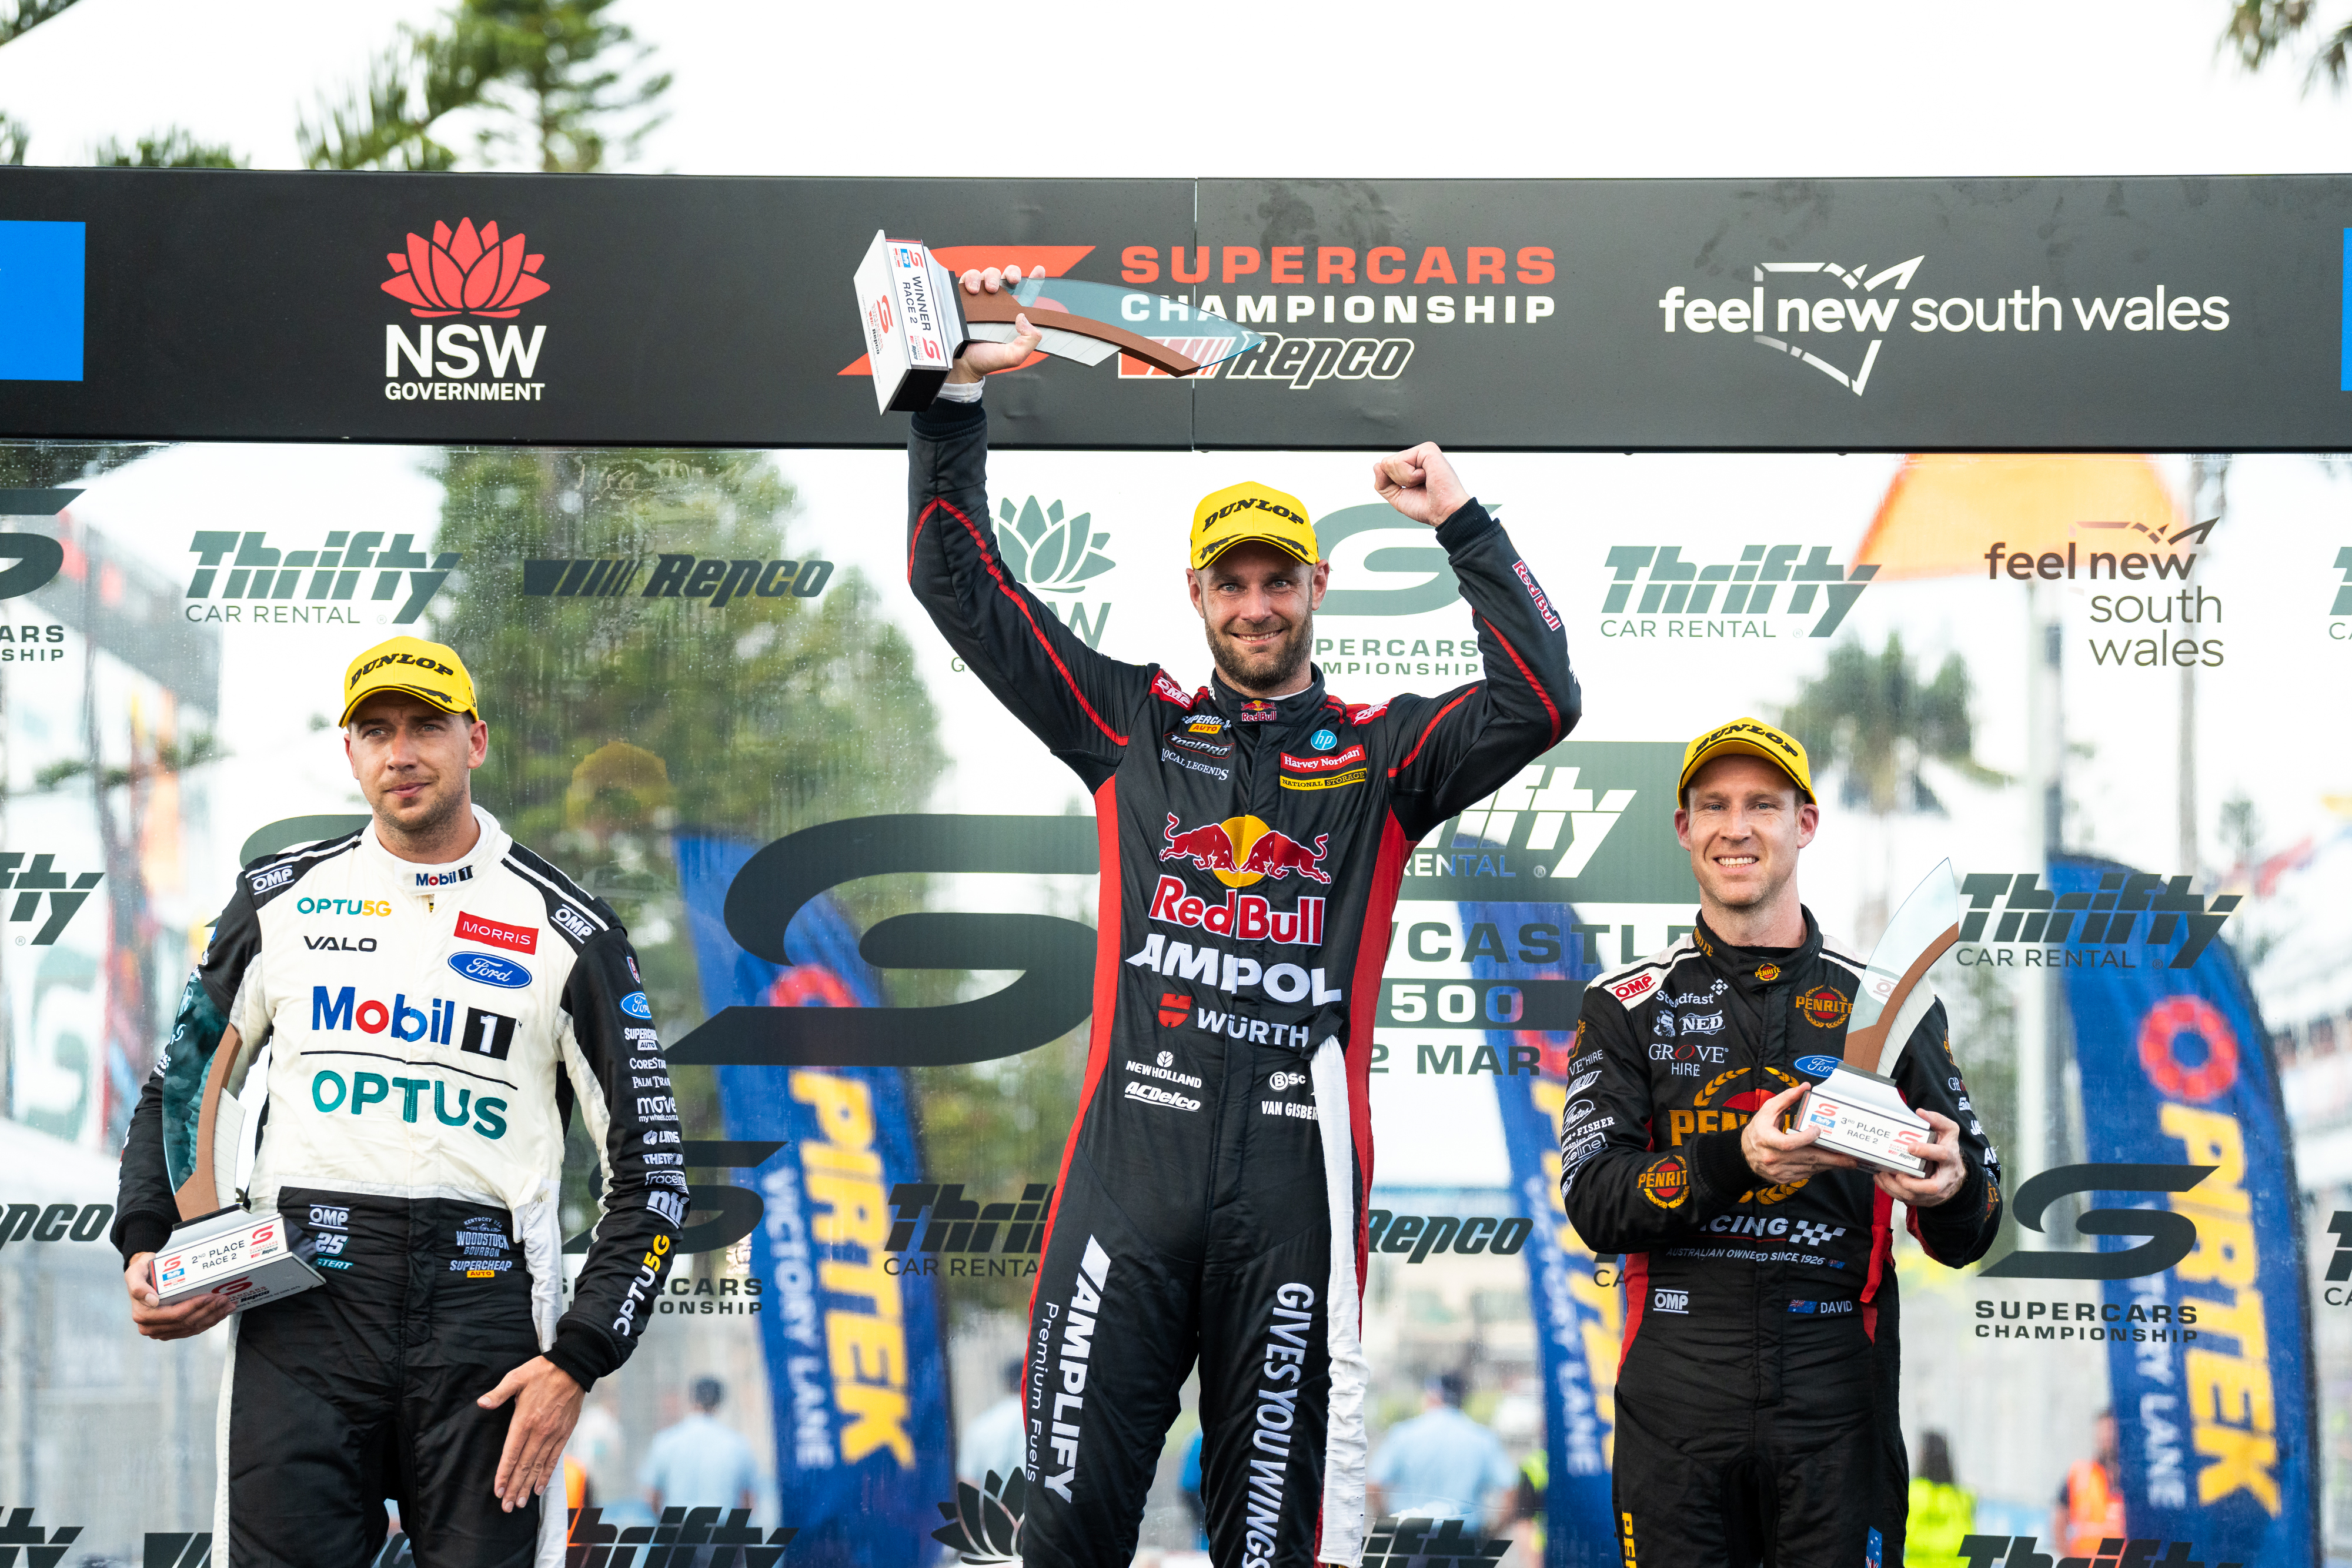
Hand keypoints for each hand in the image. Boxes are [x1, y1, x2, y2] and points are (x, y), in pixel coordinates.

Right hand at [125, 1251, 234, 1340]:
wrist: (142, 1276)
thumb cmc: (140, 1272)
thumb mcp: (135, 1273)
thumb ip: (138, 1286)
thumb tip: (153, 1301)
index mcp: (143, 1315)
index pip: (175, 1315)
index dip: (194, 1307)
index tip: (210, 1297)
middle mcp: (150, 1327)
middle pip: (186, 1323)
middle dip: (208, 1311)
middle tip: (224, 1299)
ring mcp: (160, 1331)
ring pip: (191, 1328)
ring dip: (211, 1318)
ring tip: (226, 1306)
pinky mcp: (170, 1331)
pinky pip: (191, 1330)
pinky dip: (207, 1322)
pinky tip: (219, 1314)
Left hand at [478, 1355, 583, 1511]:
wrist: (573, 1367)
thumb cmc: (542, 1371)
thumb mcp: (516, 1377)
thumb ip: (498, 1393)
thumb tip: (481, 1403)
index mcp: (524, 1420)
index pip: (511, 1453)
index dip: (504, 1474)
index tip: (498, 1491)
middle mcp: (539, 1431)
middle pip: (524, 1465)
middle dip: (514, 1487)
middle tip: (507, 1507)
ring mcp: (553, 1434)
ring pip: (538, 1466)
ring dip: (528, 1486)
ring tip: (520, 1503)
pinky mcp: (564, 1433)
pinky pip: (554, 1458)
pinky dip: (546, 1474)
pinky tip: (539, 1488)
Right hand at [948, 266, 1043, 382]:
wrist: (962, 365)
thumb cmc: (987, 360)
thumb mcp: (1014, 356)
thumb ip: (1029, 341)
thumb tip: (1024, 318)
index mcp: (1014, 314)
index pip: (1027, 293)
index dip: (1034, 279)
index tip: (1039, 271)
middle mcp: (998, 304)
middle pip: (1007, 277)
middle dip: (1012, 272)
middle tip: (1013, 280)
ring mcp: (981, 299)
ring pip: (988, 274)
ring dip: (991, 276)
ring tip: (989, 290)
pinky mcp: (964, 298)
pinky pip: (967, 278)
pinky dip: (971, 278)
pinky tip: (972, 290)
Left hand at [1371, 441, 1469, 526]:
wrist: (1443, 513)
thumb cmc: (1427, 506)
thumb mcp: (1397, 497)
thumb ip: (1383, 483)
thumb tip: (1377, 466)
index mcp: (1411, 466)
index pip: (1385, 467)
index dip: (1392, 483)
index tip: (1412, 490)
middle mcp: (1417, 457)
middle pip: (1386, 463)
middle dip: (1397, 480)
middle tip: (1418, 486)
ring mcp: (1422, 452)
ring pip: (1391, 462)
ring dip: (1405, 479)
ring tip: (1423, 481)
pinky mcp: (1427, 450)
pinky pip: (1401, 461)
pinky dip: (1410, 476)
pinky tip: (1426, 477)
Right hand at [1737, 1084, 1861, 1184]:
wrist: (1744, 1153)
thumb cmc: (1757, 1130)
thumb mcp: (1767, 1110)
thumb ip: (1786, 1098)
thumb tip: (1805, 1087)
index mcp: (1766, 1140)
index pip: (1788, 1144)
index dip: (1806, 1139)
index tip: (1819, 1130)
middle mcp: (1772, 1158)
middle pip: (1806, 1159)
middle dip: (1831, 1159)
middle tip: (1850, 1158)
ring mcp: (1778, 1171)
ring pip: (1809, 1168)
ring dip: (1829, 1165)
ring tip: (1846, 1161)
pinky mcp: (1783, 1179)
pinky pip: (1806, 1174)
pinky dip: (1819, 1168)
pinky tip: (1829, 1164)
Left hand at [1873, 1109, 1965, 1207]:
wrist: (1955, 1175)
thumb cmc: (1948, 1150)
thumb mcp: (1949, 1132)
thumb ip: (1938, 1120)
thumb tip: (1921, 1113)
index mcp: (1950, 1158)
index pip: (1942, 1155)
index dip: (1927, 1151)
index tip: (1910, 1147)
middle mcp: (1945, 1178)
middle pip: (1932, 1187)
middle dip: (1911, 1183)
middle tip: (1896, 1172)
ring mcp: (1936, 1192)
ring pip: (1916, 1196)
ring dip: (1896, 1187)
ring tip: (1882, 1175)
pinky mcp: (1926, 1199)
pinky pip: (1908, 1199)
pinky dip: (1892, 1191)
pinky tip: (1881, 1180)